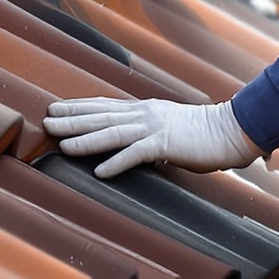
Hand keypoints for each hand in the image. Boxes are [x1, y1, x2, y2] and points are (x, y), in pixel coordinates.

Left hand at [46, 96, 262, 177]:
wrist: (232, 130)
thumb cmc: (203, 133)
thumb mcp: (170, 127)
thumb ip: (149, 133)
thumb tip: (134, 144)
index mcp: (145, 110)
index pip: (104, 107)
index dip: (78, 107)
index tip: (56, 108)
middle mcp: (144, 114)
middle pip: (101, 116)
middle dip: (72, 119)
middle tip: (46, 121)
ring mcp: (154, 128)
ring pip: (112, 133)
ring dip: (85, 140)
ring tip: (62, 145)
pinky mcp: (165, 144)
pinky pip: (136, 154)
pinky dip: (117, 162)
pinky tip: (100, 171)